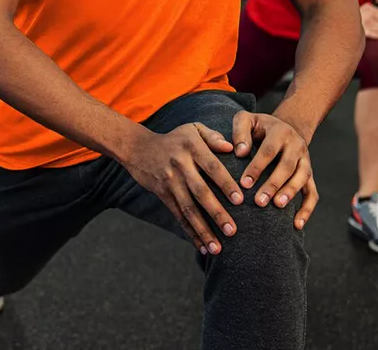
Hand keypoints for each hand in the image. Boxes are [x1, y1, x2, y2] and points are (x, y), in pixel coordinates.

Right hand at [121, 124, 243, 255]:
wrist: (138, 148)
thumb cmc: (174, 138)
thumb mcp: (192, 129)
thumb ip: (213, 137)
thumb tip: (232, 148)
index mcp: (191, 147)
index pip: (212, 167)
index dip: (225, 183)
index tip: (239, 200)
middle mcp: (180, 165)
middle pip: (201, 192)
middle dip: (217, 213)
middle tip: (232, 231)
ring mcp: (170, 181)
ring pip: (188, 209)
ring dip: (203, 230)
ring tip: (218, 248)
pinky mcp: (163, 194)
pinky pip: (178, 215)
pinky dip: (190, 232)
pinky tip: (202, 246)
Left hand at [233, 112, 317, 230]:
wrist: (284, 128)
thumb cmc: (259, 127)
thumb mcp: (247, 119)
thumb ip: (240, 130)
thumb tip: (239, 152)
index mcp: (280, 132)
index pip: (269, 151)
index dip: (257, 167)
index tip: (244, 183)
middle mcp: (296, 146)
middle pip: (287, 167)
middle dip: (273, 184)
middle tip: (258, 201)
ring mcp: (305, 161)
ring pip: (302, 179)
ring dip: (290, 194)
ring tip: (276, 206)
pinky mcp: (309, 175)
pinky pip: (312, 194)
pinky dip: (307, 210)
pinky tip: (296, 225)